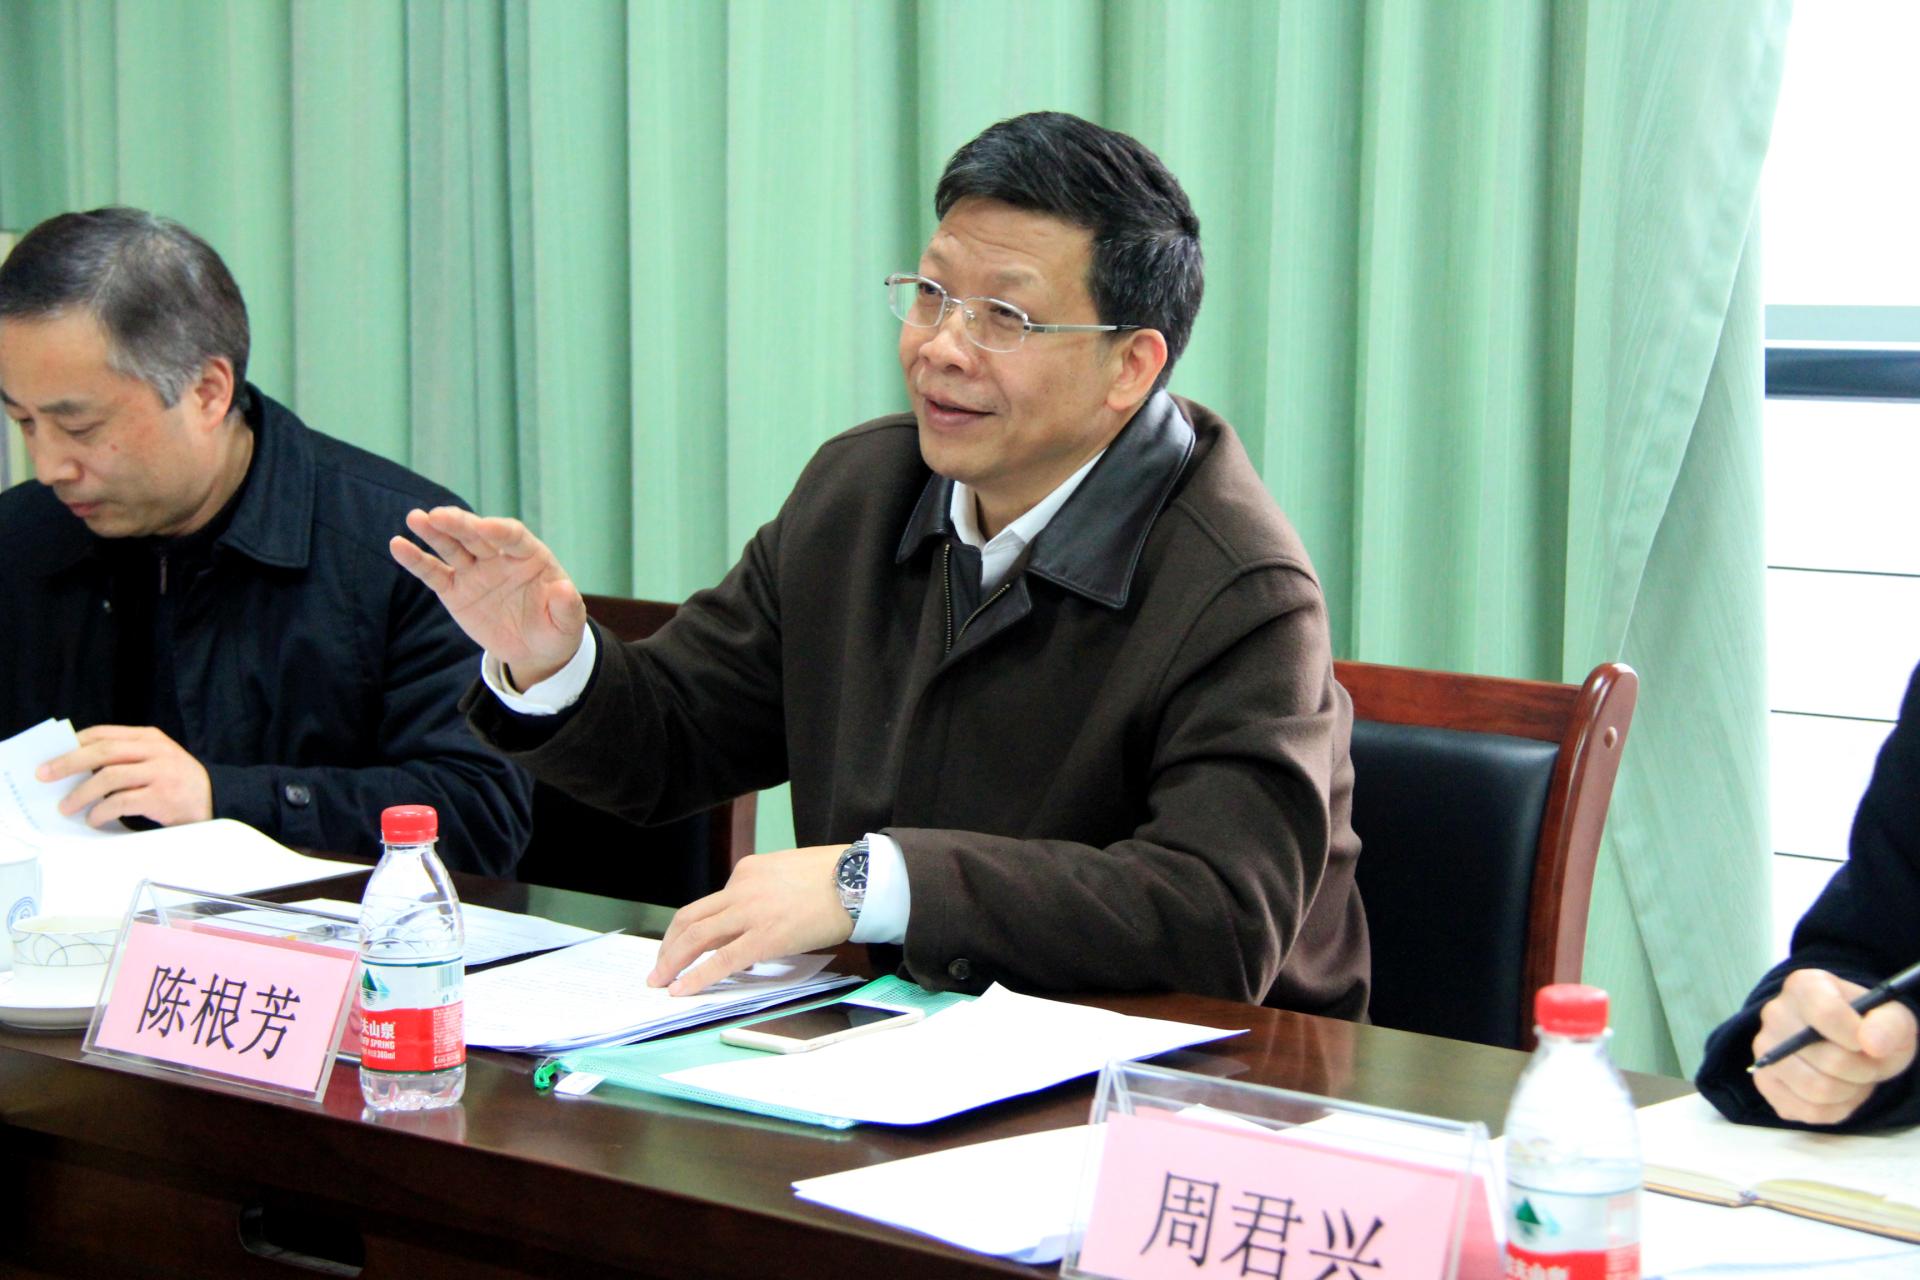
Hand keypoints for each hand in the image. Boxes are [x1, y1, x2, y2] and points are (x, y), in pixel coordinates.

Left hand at [37, 725, 213, 827]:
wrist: (217, 800)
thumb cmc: (178, 783)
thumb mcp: (156, 759)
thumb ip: (127, 757)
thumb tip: (77, 767)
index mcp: (150, 737)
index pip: (104, 734)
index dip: (74, 744)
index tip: (51, 756)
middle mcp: (156, 750)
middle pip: (102, 751)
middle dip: (68, 764)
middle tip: (44, 776)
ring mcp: (161, 773)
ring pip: (108, 777)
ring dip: (81, 794)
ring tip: (67, 807)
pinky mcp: (162, 796)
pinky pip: (121, 802)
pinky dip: (101, 811)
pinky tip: (94, 819)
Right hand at [390, 507, 587, 687]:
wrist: (534, 649)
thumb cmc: (555, 629)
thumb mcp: (567, 624)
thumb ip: (567, 606)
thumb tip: (563, 589)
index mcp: (530, 557)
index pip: (514, 536)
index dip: (500, 530)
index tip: (486, 527)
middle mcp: (499, 557)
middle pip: (477, 535)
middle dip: (460, 524)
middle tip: (439, 515)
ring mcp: (475, 571)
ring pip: (452, 547)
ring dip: (434, 533)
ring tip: (416, 519)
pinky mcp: (455, 590)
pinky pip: (433, 573)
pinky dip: (416, 560)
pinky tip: (398, 545)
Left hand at [647, 846, 852, 995]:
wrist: (860, 879)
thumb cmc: (835, 878)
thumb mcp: (787, 874)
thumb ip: (763, 894)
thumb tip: (752, 924)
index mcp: (747, 871)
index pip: (709, 904)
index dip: (691, 930)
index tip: (682, 947)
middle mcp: (742, 887)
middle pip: (690, 918)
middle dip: (669, 946)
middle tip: (658, 968)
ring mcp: (751, 912)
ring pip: (696, 937)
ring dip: (672, 961)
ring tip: (661, 981)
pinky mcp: (766, 937)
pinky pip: (722, 960)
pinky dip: (696, 976)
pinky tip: (682, 990)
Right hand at [1751, 967, 1918, 1125]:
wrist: (1849, 1045)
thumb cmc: (1868, 1027)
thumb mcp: (1894, 1018)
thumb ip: (1889, 1025)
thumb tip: (1871, 1043)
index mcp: (1804, 986)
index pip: (1826, 1012)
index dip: (1857, 1037)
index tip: (1871, 1045)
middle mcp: (1775, 1014)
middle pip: (1826, 1059)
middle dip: (1862, 1071)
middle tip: (1869, 1066)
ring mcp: (1765, 1050)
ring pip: (1815, 1089)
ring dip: (1849, 1092)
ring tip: (1854, 1079)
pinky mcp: (1765, 1082)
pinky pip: (1807, 1111)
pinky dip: (1835, 1110)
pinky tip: (1838, 1094)